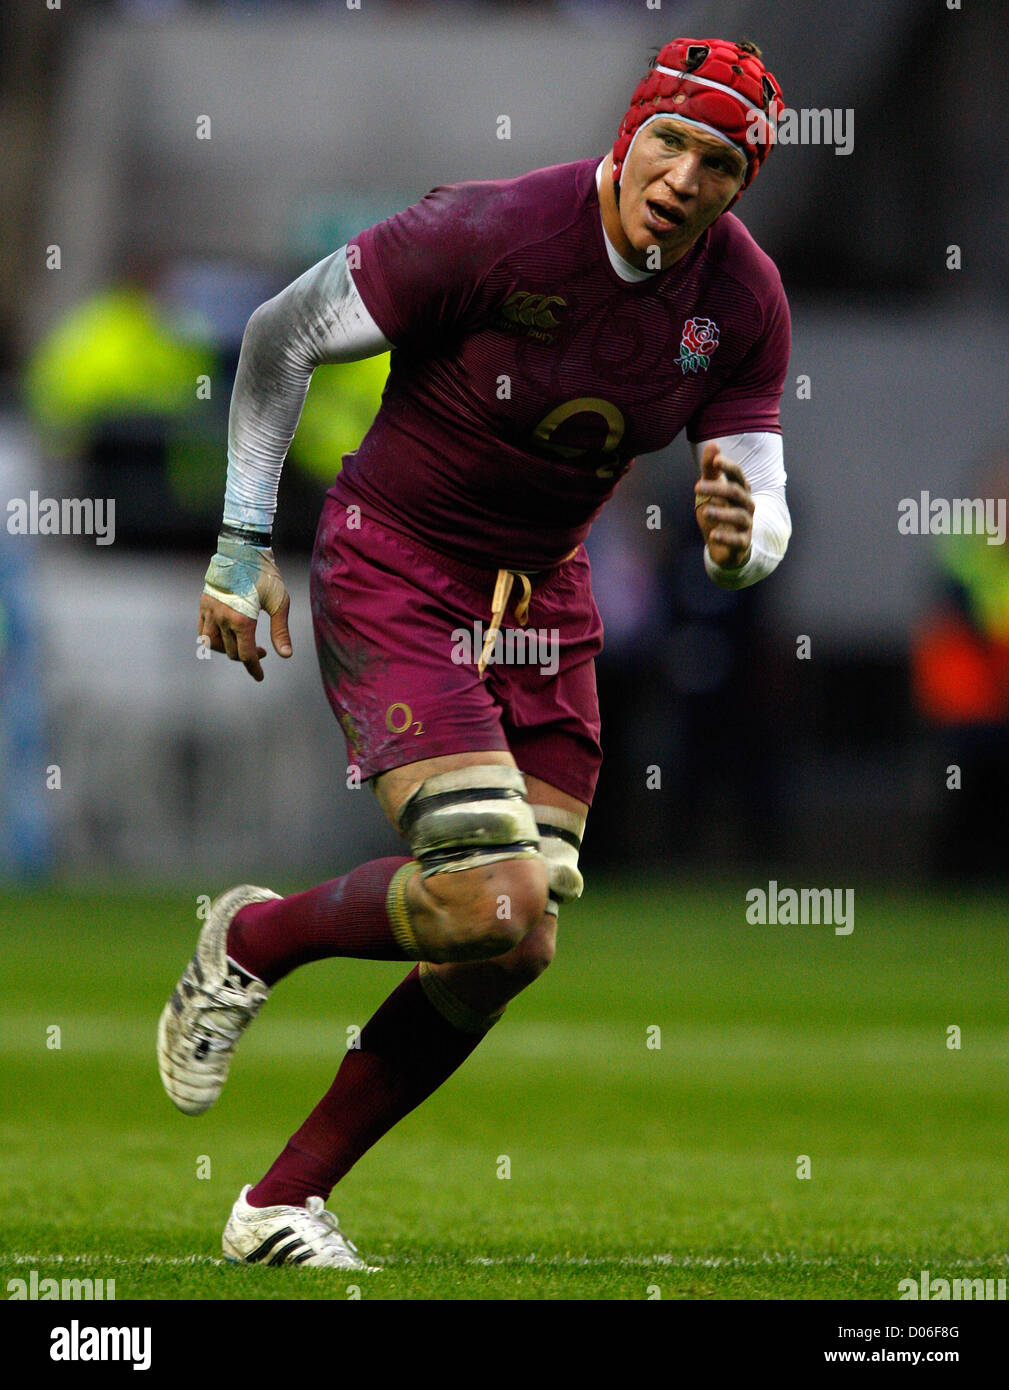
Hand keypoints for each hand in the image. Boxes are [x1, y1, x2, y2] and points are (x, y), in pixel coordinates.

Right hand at [199, 539, 291, 682]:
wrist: (244, 549)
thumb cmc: (266, 575)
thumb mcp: (280, 602)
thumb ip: (281, 630)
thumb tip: (286, 655)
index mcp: (242, 620)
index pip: (246, 654)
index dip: (254, 668)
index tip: (260, 676)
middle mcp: (223, 618)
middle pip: (232, 651)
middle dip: (247, 656)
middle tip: (263, 651)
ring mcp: (210, 611)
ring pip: (212, 644)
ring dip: (227, 650)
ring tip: (241, 646)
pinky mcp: (204, 603)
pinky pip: (203, 630)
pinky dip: (212, 639)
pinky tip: (225, 636)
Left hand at [693, 442, 753, 568]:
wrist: (724, 546)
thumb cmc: (718, 512)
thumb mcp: (711, 490)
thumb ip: (710, 469)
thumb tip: (713, 444)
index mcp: (740, 489)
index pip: (737, 474)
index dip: (728, 467)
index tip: (715, 461)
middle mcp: (746, 505)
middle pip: (735, 493)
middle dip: (717, 488)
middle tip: (696, 487)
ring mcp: (746, 524)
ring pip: (738, 516)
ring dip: (721, 513)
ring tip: (704, 511)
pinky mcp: (743, 543)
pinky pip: (738, 540)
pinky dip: (726, 537)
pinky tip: (713, 535)